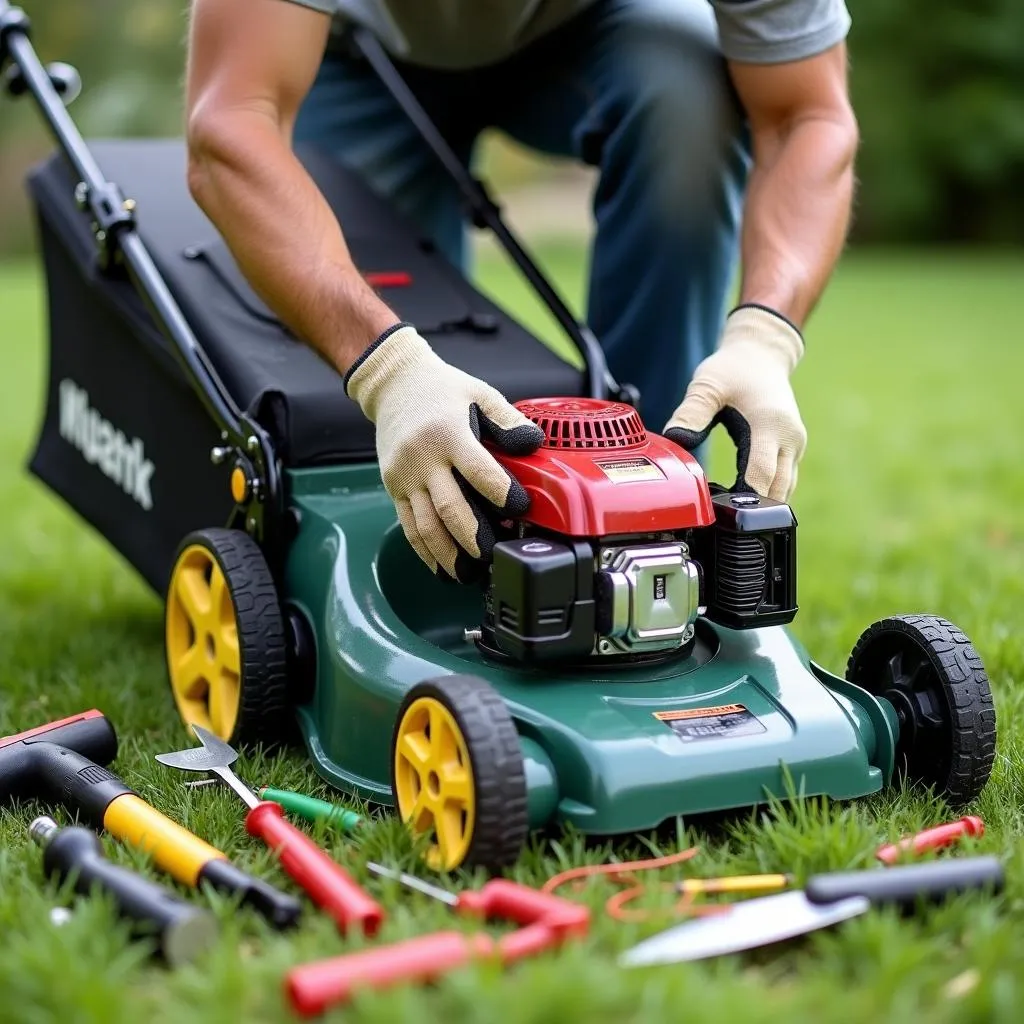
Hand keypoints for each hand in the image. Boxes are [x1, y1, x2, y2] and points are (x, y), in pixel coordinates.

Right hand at [345, 323, 543, 581]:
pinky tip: (441, 567)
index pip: (478, 469)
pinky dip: (425, 550)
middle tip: (493, 556)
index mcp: (449, 433)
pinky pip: (408, 525)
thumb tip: (534, 444)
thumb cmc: (441, 390)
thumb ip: (509, 420)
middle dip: (472, 536)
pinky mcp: (394, 487)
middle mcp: (424, 458)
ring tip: (468, 574)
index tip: (520, 509)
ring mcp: (405, 476)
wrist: (393, 383)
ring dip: (447, 553)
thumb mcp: (479, 393)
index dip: (501, 493)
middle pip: (449, 506)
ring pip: (425, 524)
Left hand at [663, 305, 806, 499]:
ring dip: (761, 503)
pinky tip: (740, 499)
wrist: (762, 355)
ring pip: (784, 490)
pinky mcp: (791, 450)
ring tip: (728, 510)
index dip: (742, 497)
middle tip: (720, 518)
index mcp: (771, 425)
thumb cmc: (733, 369)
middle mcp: (790, 439)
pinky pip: (782, 481)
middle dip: (752, 507)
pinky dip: (766, 493)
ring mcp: (795, 446)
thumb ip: (692, 412)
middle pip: (777, 490)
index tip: (719, 508)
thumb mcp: (708, 385)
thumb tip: (674, 438)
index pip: (761, 475)